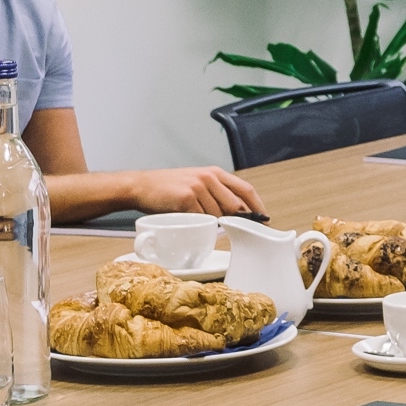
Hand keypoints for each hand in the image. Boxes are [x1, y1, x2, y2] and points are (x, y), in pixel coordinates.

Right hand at [135, 166, 264, 217]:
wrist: (141, 186)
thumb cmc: (169, 189)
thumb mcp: (197, 183)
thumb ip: (216, 194)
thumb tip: (237, 215)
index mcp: (215, 173)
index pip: (246, 189)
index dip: (258, 207)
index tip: (264, 220)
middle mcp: (209, 177)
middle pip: (236, 205)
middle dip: (240, 221)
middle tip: (240, 233)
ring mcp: (198, 186)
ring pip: (219, 215)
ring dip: (215, 225)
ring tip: (200, 223)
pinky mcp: (186, 198)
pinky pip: (202, 219)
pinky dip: (200, 225)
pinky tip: (191, 223)